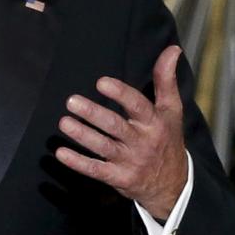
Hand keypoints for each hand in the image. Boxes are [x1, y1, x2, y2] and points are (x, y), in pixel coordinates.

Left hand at [55, 45, 186, 219]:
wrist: (173, 185)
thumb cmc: (167, 138)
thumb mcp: (171, 110)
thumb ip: (166, 79)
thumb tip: (172, 49)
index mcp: (154, 122)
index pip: (137, 106)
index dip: (120, 94)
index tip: (101, 82)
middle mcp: (142, 142)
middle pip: (115, 126)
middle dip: (93, 114)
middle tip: (71, 101)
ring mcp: (130, 161)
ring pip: (103, 147)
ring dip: (82, 135)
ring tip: (63, 122)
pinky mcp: (119, 178)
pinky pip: (96, 170)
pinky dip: (78, 163)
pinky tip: (61, 152)